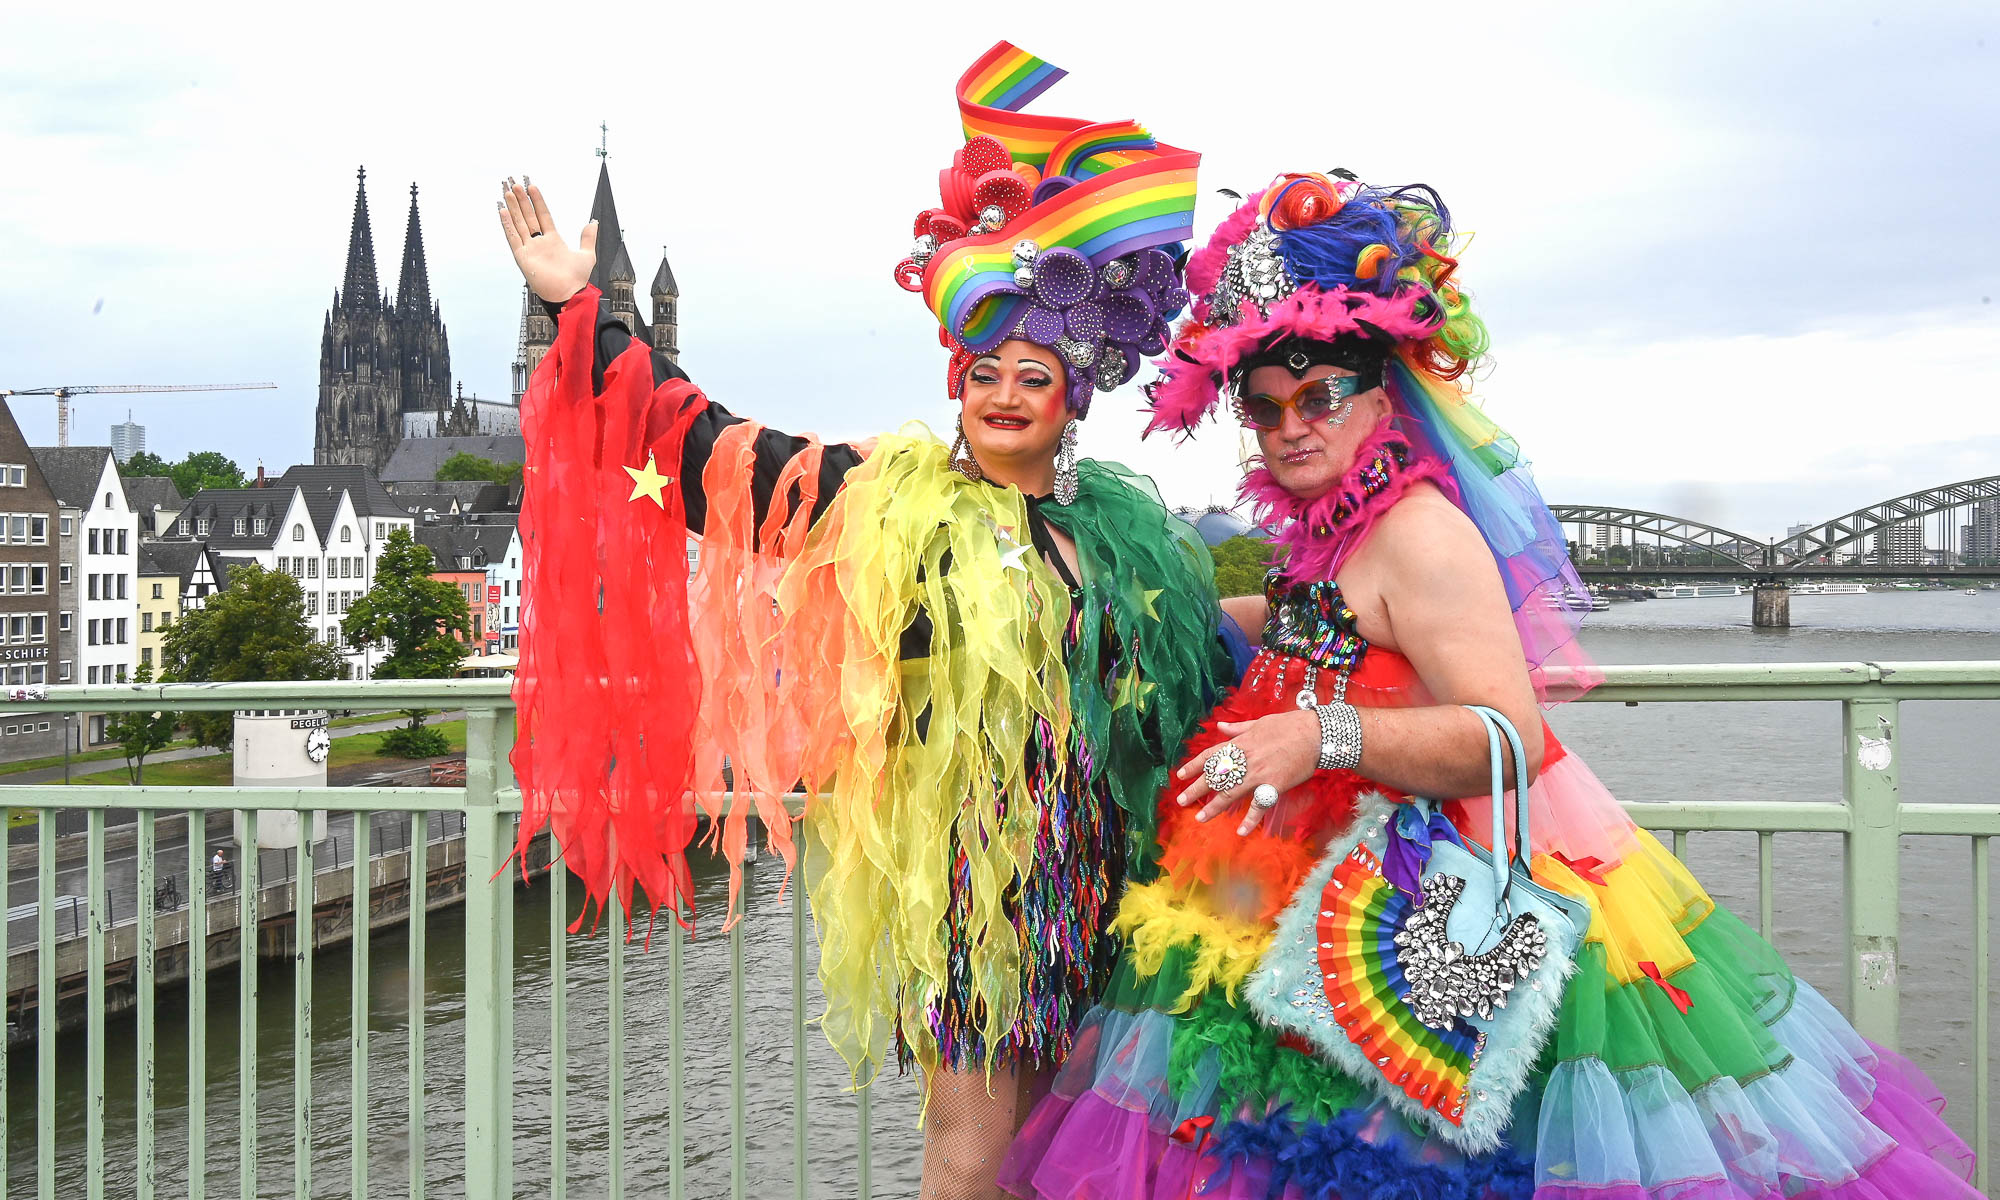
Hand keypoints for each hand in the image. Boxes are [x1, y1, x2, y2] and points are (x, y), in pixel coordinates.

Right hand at [497, 177, 597, 303]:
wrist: (569, 293)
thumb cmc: (577, 279)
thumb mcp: (587, 254)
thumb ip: (588, 237)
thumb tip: (593, 222)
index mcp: (553, 240)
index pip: (543, 215)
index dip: (538, 201)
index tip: (532, 187)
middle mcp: (539, 243)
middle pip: (528, 216)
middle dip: (522, 200)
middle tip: (516, 184)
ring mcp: (530, 249)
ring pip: (519, 223)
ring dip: (513, 208)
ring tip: (508, 191)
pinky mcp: (522, 257)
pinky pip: (512, 237)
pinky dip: (507, 224)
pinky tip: (502, 211)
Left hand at [1173, 708, 1320, 835]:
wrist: (1316, 734)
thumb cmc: (1288, 725)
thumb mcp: (1258, 722)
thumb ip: (1237, 729)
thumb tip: (1219, 727)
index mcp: (1240, 743)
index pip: (1210, 755)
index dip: (1193, 766)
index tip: (1180, 775)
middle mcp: (1245, 760)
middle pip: (1215, 777)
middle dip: (1196, 789)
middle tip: (1182, 800)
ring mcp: (1259, 774)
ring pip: (1230, 793)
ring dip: (1214, 807)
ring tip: (1200, 817)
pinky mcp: (1274, 786)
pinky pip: (1259, 806)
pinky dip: (1250, 819)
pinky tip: (1241, 831)